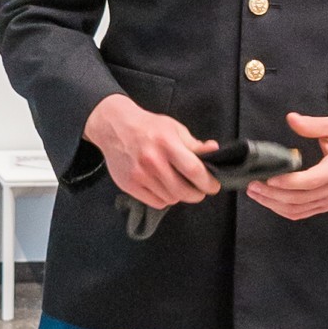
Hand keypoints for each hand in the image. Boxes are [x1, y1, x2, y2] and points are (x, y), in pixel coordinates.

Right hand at [85, 94, 218, 207]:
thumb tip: (214, 150)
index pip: (194, 170)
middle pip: (183, 190)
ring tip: (178, 185)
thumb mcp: (173, 128)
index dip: (208, 182)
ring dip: (179, 195)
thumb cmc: (148, 126)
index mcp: (167, 144)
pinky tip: (164, 188)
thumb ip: (193, 143)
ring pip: (171, 198)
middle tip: (200, 191)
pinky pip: (156, 202)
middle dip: (197, 194)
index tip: (214, 185)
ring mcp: (139, 175)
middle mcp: (152, 161)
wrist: (113, 126)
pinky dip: (164, 199)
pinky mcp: (129, 185)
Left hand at [248, 115, 327, 221]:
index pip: (313, 181)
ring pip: (299, 209)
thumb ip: (313, 124)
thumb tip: (291, 118)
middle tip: (253, 185)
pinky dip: (284, 210)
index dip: (290, 182)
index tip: (270, 178)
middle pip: (301, 198)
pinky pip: (303, 213)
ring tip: (256, 193)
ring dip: (275, 204)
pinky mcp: (327, 204)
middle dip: (273, 194)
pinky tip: (270, 202)